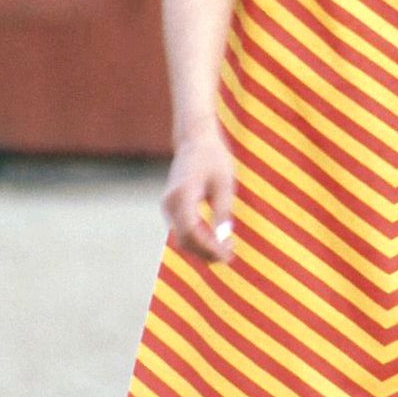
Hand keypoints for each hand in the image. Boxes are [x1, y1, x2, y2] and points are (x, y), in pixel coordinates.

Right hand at [161, 122, 236, 264]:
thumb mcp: (224, 184)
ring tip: (225, 250)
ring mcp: (168, 205)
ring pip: (182, 237)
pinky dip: (197, 238)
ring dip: (202, 248)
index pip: (191, 232)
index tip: (228, 255)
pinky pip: (182, 229)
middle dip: (206, 252)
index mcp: (182, 195)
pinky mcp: (171, 207)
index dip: (209, 248)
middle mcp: (170, 203)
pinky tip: (215, 239)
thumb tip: (224, 240)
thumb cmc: (213, 157)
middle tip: (229, 257)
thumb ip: (223, 212)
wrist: (195, 139)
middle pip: (185, 240)